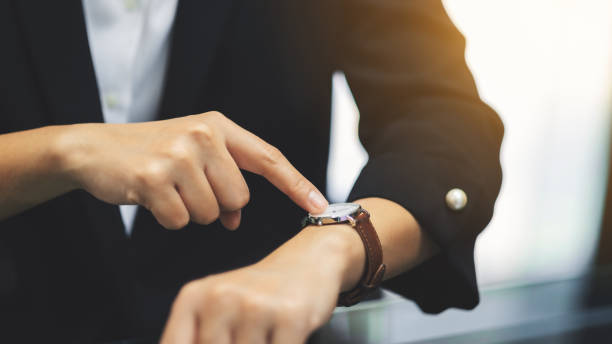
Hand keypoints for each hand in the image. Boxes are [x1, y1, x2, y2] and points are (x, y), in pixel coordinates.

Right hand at [57, 111, 327, 228]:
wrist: (95, 149)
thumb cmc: (151, 154)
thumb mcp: (194, 157)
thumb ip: (223, 180)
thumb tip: (235, 219)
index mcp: (219, 126)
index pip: (269, 158)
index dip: (297, 184)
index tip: (321, 205)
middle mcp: (204, 134)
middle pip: (239, 198)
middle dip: (217, 206)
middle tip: (186, 187)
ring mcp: (179, 153)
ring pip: (211, 214)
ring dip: (190, 212)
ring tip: (167, 188)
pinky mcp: (154, 176)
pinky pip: (181, 220)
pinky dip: (168, 218)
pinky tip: (151, 197)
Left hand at [160, 225, 360, 343]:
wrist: (307, 260)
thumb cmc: (258, 293)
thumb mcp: (216, 310)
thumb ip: (198, 337)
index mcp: (194, 297)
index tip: (218, 343)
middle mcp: (221, 297)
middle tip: (249, 336)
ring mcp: (255, 306)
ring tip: (266, 334)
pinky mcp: (290, 317)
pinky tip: (284, 336)